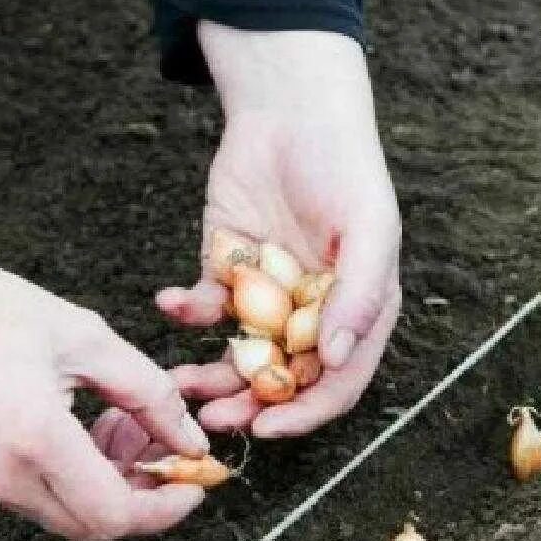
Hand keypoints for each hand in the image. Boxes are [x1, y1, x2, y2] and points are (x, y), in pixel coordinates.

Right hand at [0, 199, 208, 540]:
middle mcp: (0, 477)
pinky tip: (80, 423)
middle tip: (160, 441)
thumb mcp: (82, 336)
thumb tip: (189, 438)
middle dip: (141, 492)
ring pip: (62, 509)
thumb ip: (148, 391)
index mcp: (35, 440)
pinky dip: (70, 473)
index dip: (166, 507)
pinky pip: (31, 493)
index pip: (116, 515)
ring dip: (105, 480)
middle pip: (92, 524)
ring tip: (119, 419)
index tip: (196, 483)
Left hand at [157, 23, 400, 437]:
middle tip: (213, 418)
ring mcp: (266, 295)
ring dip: (211, 374)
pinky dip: (186, 312)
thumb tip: (335, 358)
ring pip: (238, 354)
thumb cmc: (343, 167)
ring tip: (180, 382)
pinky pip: (204, 307)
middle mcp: (311, 313)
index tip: (267, 428)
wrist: (290, 112)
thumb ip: (360, 294)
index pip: (336, 382)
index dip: (305, 413)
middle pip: (282, 379)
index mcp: (356, 311)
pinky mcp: (226, 270)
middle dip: (249, 403)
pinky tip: (172, 302)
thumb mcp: (368, 227)